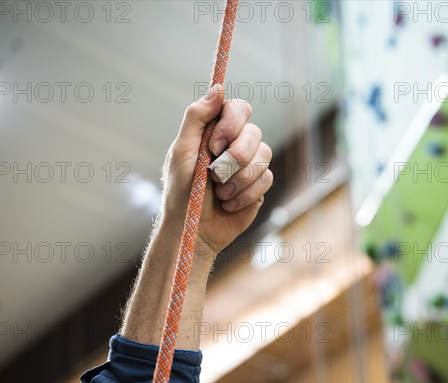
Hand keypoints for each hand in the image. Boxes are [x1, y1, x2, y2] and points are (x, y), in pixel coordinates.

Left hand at [161, 84, 272, 261]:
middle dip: (235, 157)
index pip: (239, 108)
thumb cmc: (182, 191)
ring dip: (238, 179)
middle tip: (214, 176)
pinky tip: (229, 204)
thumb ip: (196, 118)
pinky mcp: (260, 185)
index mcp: (216, 131)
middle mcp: (237, 143)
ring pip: (265, 155)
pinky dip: (245, 194)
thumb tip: (218, 88)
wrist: (194, 230)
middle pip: (255, 132)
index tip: (214, 145)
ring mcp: (251, 164)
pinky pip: (266, 179)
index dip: (231, 124)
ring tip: (220, 193)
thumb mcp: (182, 151)